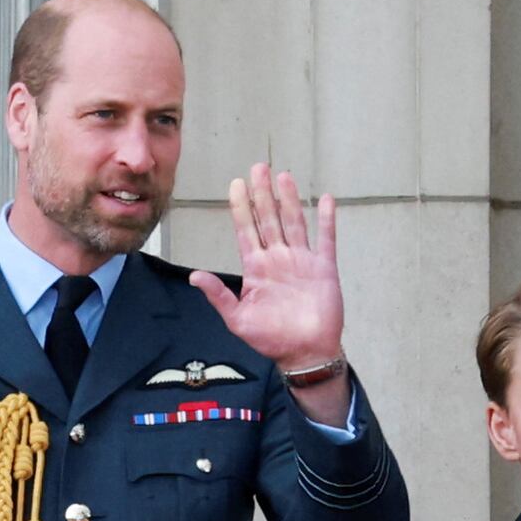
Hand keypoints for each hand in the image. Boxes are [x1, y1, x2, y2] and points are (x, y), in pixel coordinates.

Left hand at [188, 166, 344, 407]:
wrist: (305, 354)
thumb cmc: (271, 339)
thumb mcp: (238, 319)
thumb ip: (219, 295)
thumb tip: (194, 276)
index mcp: (256, 268)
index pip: (246, 230)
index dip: (241, 207)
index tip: (236, 184)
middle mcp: (278, 259)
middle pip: (268, 219)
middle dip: (262, 194)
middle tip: (258, 166)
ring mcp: (302, 261)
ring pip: (294, 222)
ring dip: (290, 199)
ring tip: (283, 175)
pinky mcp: (324, 268)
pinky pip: (326, 239)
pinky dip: (327, 220)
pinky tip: (326, 199)